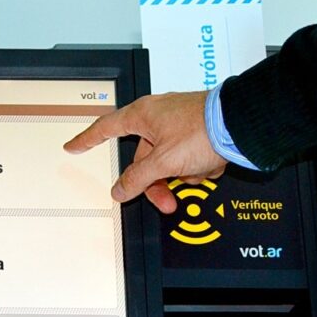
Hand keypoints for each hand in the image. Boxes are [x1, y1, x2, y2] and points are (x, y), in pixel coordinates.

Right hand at [63, 91, 226, 213]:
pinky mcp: (198, 131)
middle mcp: (158, 117)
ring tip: (196, 176)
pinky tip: (208, 164)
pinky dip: (197, 166)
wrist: (242, 125)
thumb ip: (138, 179)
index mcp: (142, 115)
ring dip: (180, 177)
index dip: (87, 140)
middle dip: (155, 182)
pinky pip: (187, 157)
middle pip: (144, 158)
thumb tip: (120, 190)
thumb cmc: (202, 130)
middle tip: (164, 201)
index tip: (74, 146)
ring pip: (168, 161)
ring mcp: (179, 124)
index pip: (105, 128)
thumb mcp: (163, 162)